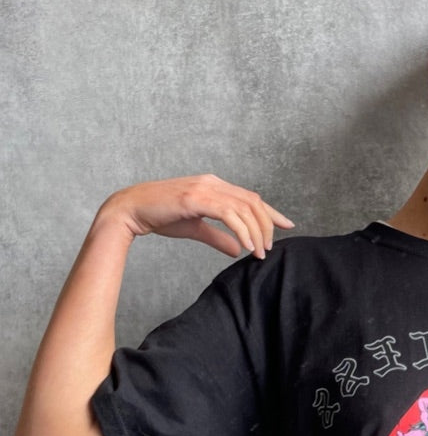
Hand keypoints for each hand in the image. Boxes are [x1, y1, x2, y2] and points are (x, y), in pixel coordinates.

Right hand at [98, 174, 294, 260]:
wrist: (131, 209)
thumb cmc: (160, 217)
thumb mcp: (195, 228)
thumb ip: (218, 237)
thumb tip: (238, 250)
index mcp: (214, 186)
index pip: (250, 198)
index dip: (271, 212)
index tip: (287, 226)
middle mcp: (213, 183)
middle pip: (253, 202)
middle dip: (267, 226)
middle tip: (269, 249)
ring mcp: (205, 188)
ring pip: (244, 207)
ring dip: (256, 232)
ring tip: (259, 252)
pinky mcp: (196, 197)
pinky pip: (228, 213)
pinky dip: (241, 230)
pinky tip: (246, 246)